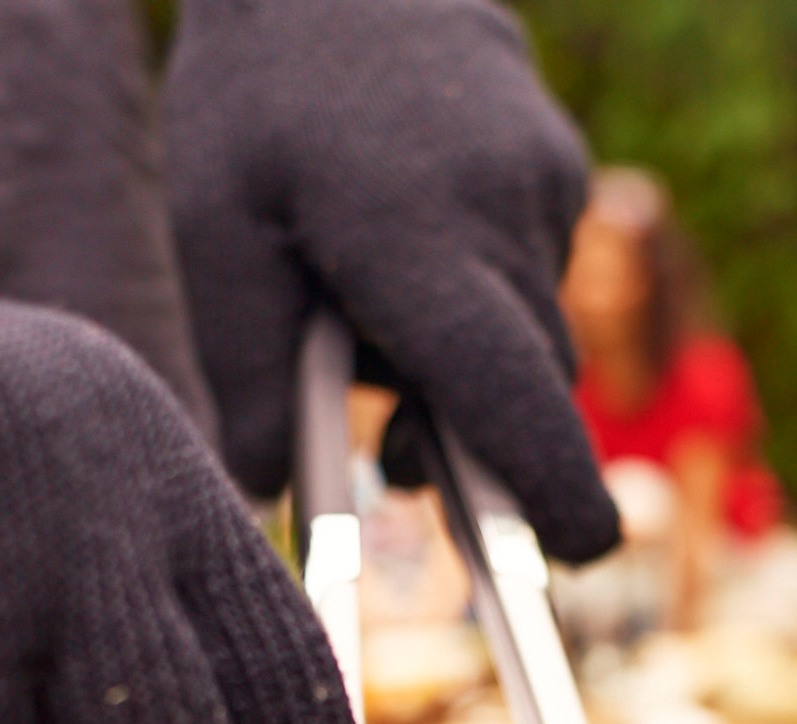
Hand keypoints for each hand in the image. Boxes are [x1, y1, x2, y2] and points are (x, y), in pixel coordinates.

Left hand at [164, 0, 619, 564]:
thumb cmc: (258, 98)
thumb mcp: (218, 235)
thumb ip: (248, 375)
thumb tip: (272, 493)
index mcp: (416, 243)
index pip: (516, 396)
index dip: (555, 489)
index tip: (578, 553)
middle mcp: (501, 218)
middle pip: (529, 393)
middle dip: (481, 448)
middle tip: (397, 463)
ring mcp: (546, 187)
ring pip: (536, 339)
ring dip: (479, 369)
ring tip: (386, 321)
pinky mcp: (562, 169)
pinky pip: (537, 279)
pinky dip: (489, 301)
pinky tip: (420, 245)